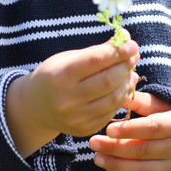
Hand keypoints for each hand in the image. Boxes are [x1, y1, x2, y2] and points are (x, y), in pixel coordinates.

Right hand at [6, 31, 138, 156]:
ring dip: (127, 82)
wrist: (36, 106)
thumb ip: (96, 52)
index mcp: (60, 76)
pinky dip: (121, 97)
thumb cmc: (55, 74)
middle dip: (125, 66)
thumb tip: (126, 40)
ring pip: (113, 98)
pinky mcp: (84, 129)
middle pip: (108, 80)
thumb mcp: (69, 58)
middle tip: (134, 54)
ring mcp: (76, 117)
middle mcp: (67, 99)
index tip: (131, 44)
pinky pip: (110, 112)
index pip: (95, 61)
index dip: (117, 52)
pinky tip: (124, 86)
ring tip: (131, 70)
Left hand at [89, 92, 170, 170]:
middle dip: (116, 148)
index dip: (130, 129)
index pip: (152, 128)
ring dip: (117, 166)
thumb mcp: (164, 104)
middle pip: (144, 150)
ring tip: (98, 158)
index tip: (109, 128)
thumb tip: (119, 93)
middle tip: (94, 143)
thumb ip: (142, 101)